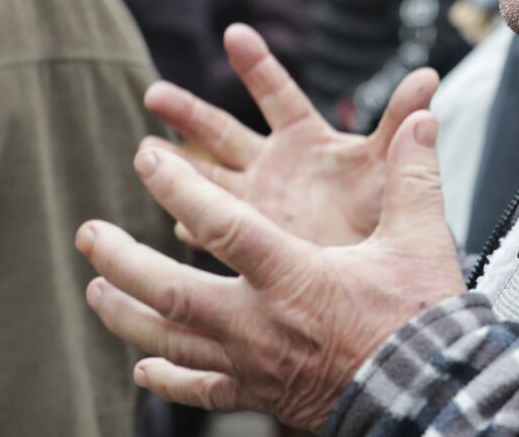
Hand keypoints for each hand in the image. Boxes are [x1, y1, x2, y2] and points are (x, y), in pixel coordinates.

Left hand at [77, 109, 466, 431]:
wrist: (428, 398)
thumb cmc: (420, 319)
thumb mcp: (420, 239)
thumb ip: (413, 177)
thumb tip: (424, 121)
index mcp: (293, 275)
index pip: (219, 224)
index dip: (177, 186)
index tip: (146, 158)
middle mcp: (260, 322)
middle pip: (170, 290)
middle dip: (122, 258)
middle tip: (90, 233)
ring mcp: (255, 364)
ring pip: (172, 339)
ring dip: (127, 312)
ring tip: (96, 289)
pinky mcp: (262, 395)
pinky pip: (202, 389)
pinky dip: (169, 378)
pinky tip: (145, 367)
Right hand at [144, 23, 437, 246]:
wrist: (377, 270)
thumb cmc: (383, 210)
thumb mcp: (388, 163)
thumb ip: (401, 120)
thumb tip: (429, 75)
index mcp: (306, 138)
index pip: (277, 93)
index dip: (258, 64)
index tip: (235, 32)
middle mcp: (273, 164)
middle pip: (222, 131)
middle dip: (188, 112)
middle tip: (155, 94)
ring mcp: (255, 201)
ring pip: (205, 176)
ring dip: (176, 165)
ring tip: (144, 151)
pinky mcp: (247, 240)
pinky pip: (211, 229)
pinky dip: (193, 225)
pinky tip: (174, 221)